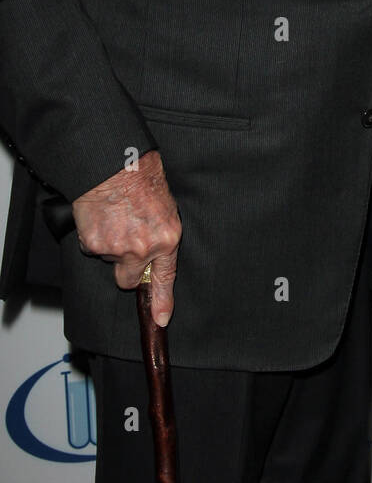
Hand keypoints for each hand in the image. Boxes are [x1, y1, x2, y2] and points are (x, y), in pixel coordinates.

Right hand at [72, 150, 180, 326]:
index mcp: (167, 238)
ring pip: (110, 259)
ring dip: (110, 244)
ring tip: (114, 216)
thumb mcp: (166, 208)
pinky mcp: (94, 244)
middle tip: (123, 241)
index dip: (161, 301)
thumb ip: (160, 237)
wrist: (114, 164)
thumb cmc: (142, 179)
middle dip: (125, 267)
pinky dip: (93, 235)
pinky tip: (100, 216)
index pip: (165, 278)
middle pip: (128, 278)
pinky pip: (91, 248)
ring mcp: (117, 248)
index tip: (160, 319)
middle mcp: (143, 248)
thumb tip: (151, 257)